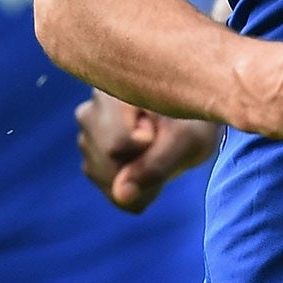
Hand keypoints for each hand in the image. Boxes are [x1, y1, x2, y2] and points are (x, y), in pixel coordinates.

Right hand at [76, 90, 219, 212]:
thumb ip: (155, 165)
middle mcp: (91, 109)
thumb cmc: (195, 120)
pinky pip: (110, 190)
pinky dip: (134, 188)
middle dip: (140, 166)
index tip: (165, 126)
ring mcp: (87, 136)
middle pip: (107, 161)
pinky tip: (150, 165)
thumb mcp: (187, 140)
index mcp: (112, 88)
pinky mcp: (91, 158)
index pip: (117, 142)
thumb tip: (121, 195)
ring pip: (105, 179)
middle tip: (165, 143)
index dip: (149, 146)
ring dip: (138, 179)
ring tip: (159, 152)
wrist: (194, 119)